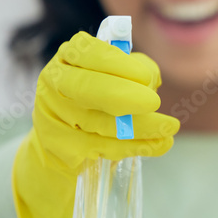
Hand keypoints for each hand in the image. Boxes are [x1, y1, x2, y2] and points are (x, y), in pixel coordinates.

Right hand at [12, 31, 178, 217]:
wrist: (47, 167)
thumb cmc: (88, 120)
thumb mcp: (103, 91)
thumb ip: (125, 75)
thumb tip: (152, 75)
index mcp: (65, 60)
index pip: (90, 51)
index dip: (126, 65)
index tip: (153, 79)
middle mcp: (51, 86)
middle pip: (91, 87)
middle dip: (129, 95)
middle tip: (158, 104)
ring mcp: (49, 120)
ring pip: (100, 122)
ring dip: (143, 128)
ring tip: (170, 131)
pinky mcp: (57, 153)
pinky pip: (101, 149)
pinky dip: (134, 148)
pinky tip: (158, 147)